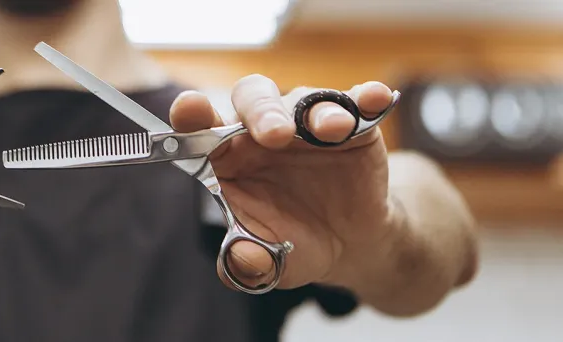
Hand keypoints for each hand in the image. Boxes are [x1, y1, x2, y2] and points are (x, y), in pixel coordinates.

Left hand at [169, 74, 397, 289]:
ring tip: (332, 129)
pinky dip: (365, 96)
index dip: (193, 113)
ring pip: (304, 98)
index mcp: (228, 156)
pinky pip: (356, 101)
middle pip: (252, 98)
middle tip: (274, 135)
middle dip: (261, 111)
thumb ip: (246, 263)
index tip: (189, 107)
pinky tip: (376, 97)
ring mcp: (306, 123)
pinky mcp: (352, 124)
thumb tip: (242, 260)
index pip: (201, 127)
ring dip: (317, 110)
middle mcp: (261, 131)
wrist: (347, 246)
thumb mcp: (268, 262)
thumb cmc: (291, 243)